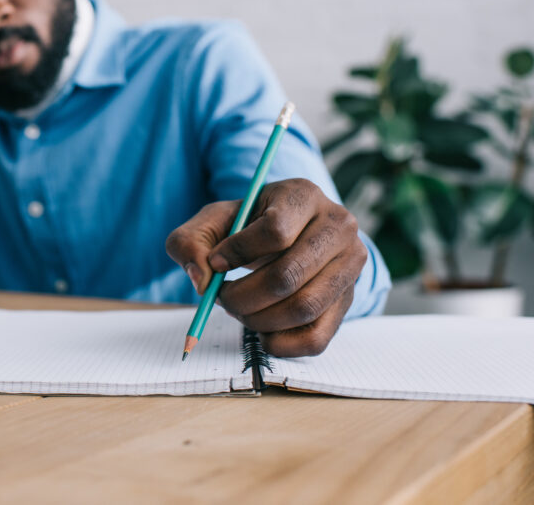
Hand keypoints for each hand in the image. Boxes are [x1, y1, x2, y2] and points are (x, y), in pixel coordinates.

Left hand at [165, 178, 366, 356]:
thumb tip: (201, 279)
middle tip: (221, 297)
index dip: (236, 254)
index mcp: (304, 195)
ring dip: (258, 320)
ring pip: (302, 308)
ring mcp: (350, 266)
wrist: (287, 236)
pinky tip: (260, 329)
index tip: (216, 263)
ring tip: (238, 309)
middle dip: (242, 296)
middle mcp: (338, 227)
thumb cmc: (246, 227)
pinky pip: (316, 337)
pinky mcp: (349, 301)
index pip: (275, 231)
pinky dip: (280, 343)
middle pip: (287, 276)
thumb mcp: (212, 221)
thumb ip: (189, 242)